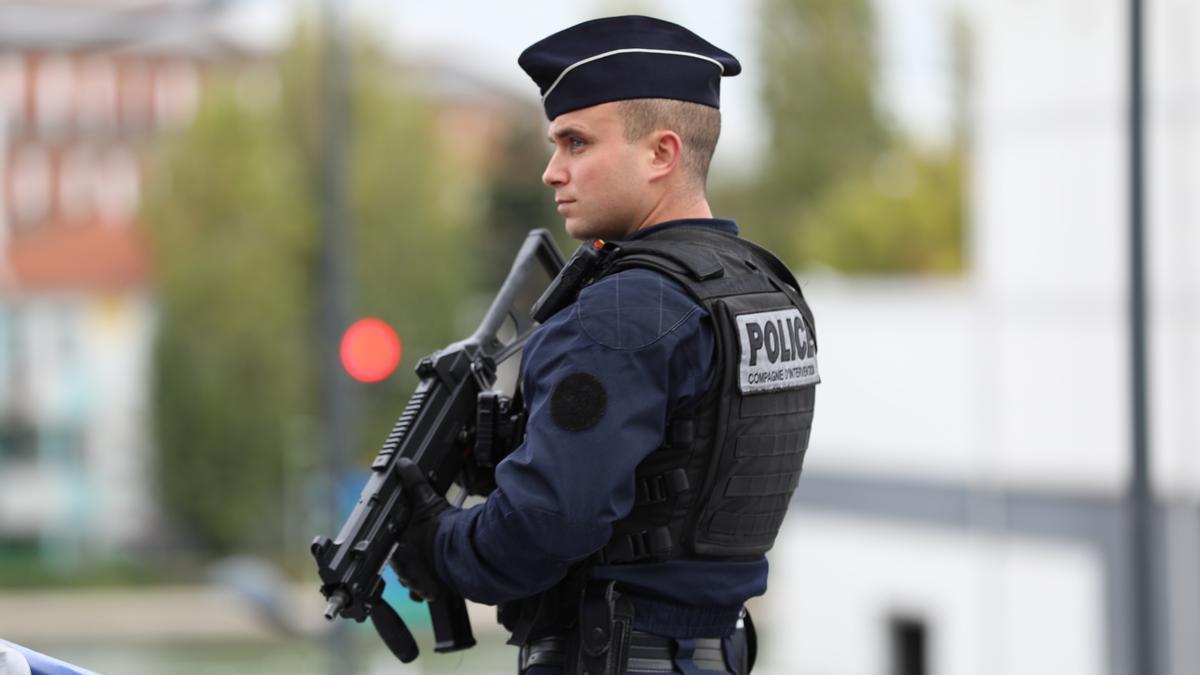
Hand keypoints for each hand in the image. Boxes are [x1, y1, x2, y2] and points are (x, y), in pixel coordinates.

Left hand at [391, 458, 454, 600]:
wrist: (462, 552)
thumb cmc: (440, 530)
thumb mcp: (427, 501)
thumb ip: (414, 483)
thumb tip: (403, 463)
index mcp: (397, 552)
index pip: (391, 548)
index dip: (399, 542)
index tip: (409, 536)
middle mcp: (404, 571)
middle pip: (402, 566)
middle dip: (411, 558)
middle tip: (423, 546)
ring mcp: (417, 584)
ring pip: (413, 581)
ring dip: (420, 572)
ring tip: (432, 561)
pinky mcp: (432, 592)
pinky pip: (428, 592)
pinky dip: (433, 585)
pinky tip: (440, 575)